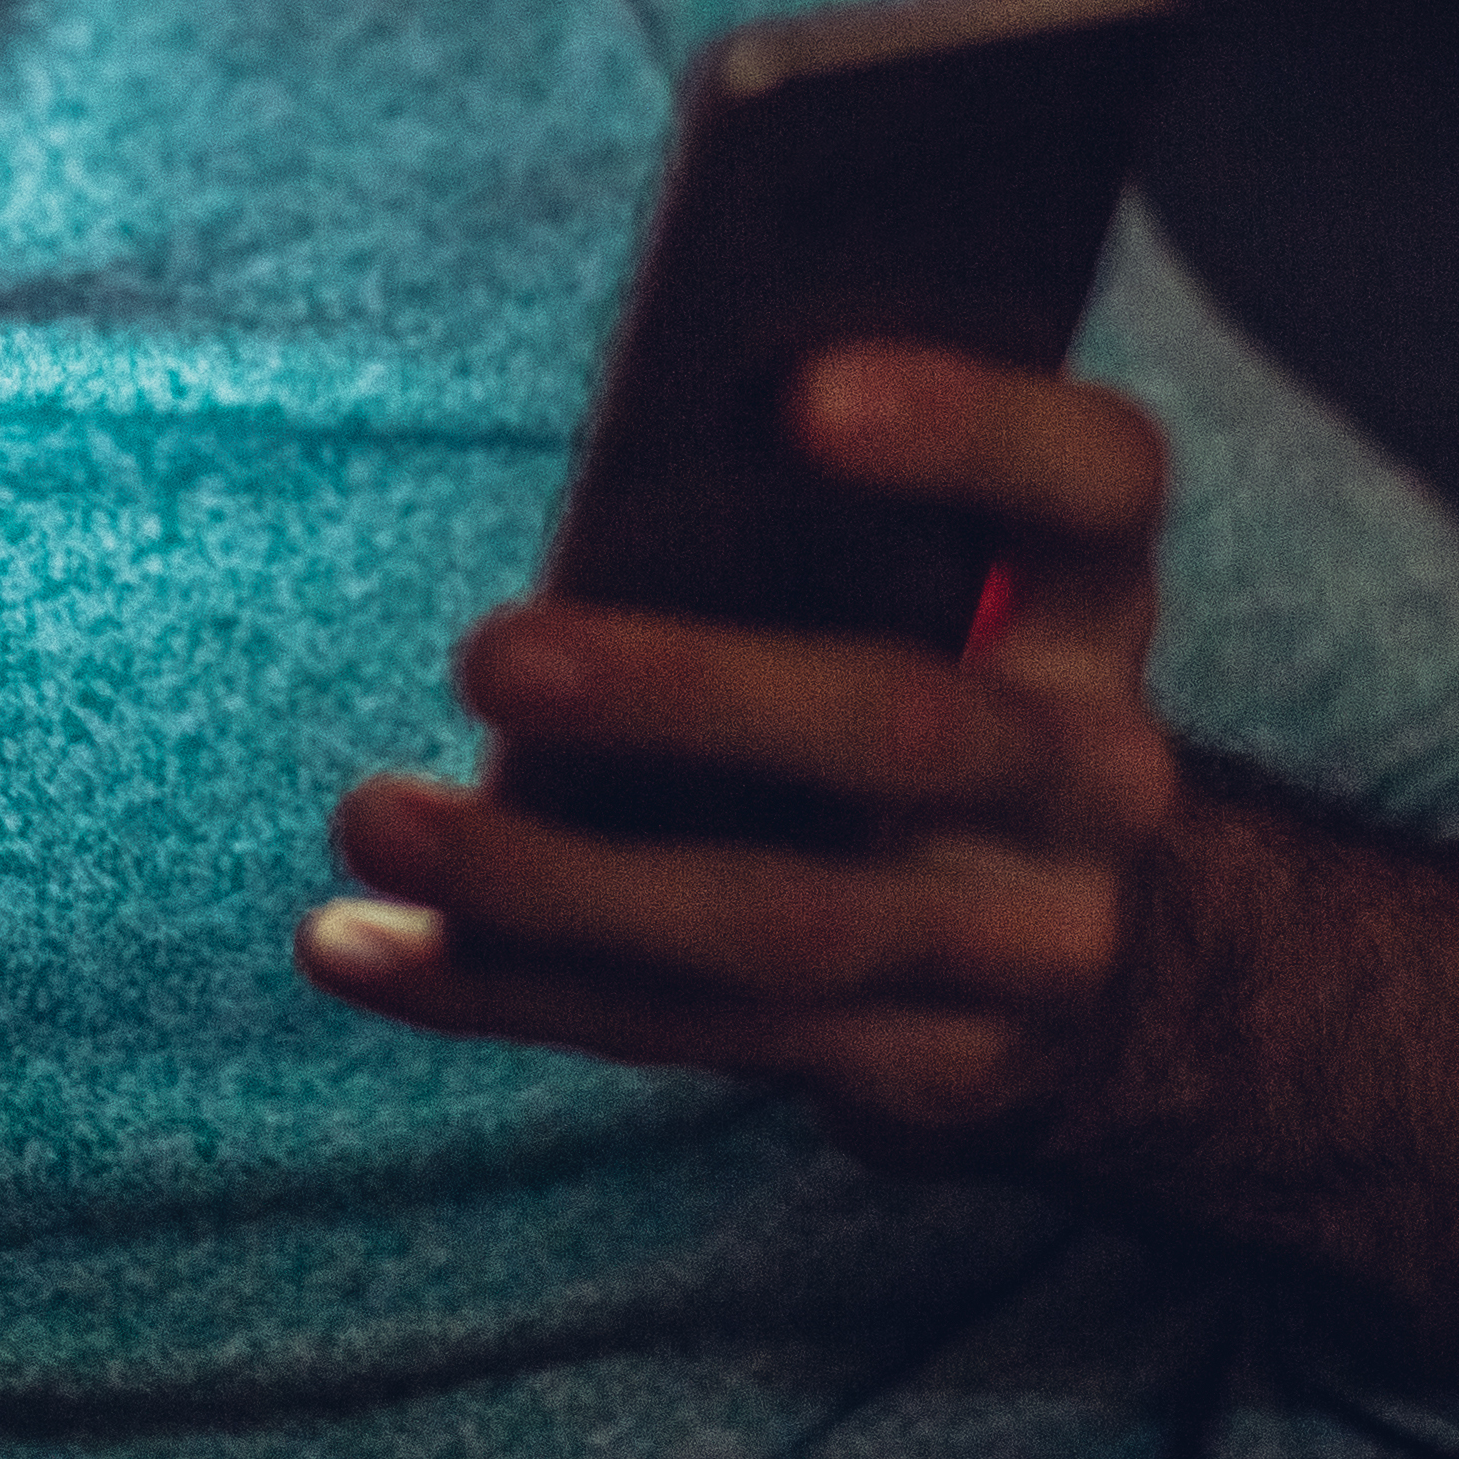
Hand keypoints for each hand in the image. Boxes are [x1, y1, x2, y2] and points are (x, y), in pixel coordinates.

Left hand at [299, 340, 1180, 1170]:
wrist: (1067, 938)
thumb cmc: (926, 664)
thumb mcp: (939, 577)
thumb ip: (822, 520)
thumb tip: (614, 459)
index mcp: (1096, 595)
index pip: (1089, 480)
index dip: (969, 430)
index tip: (799, 392)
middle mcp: (1092, 770)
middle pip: (900, 728)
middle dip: (684, 694)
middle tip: (488, 652)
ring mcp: (1023, 942)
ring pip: (780, 922)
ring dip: (554, 881)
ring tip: (375, 817)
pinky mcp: (925, 1066)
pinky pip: (694, 1035)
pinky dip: (512, 990)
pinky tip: (363, 948)